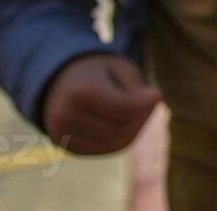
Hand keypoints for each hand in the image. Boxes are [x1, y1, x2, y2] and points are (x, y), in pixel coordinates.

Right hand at [41, 54, 161, 154]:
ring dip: (135, 128)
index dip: (145, 103)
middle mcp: (67, 116)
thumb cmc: (98, 73)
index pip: (122, 107)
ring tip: (137, 109)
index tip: (157, 93)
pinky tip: (124, 121)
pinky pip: (108, 149)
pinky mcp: (70, 148)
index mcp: (80, 91)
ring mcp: (64, 135)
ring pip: (117, 142)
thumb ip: (137, 85)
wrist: (60, 84)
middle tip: (147, 100)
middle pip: (121, 127)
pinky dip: (123, 137)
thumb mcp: (119, 68)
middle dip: (141, 115)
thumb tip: (154, 102)